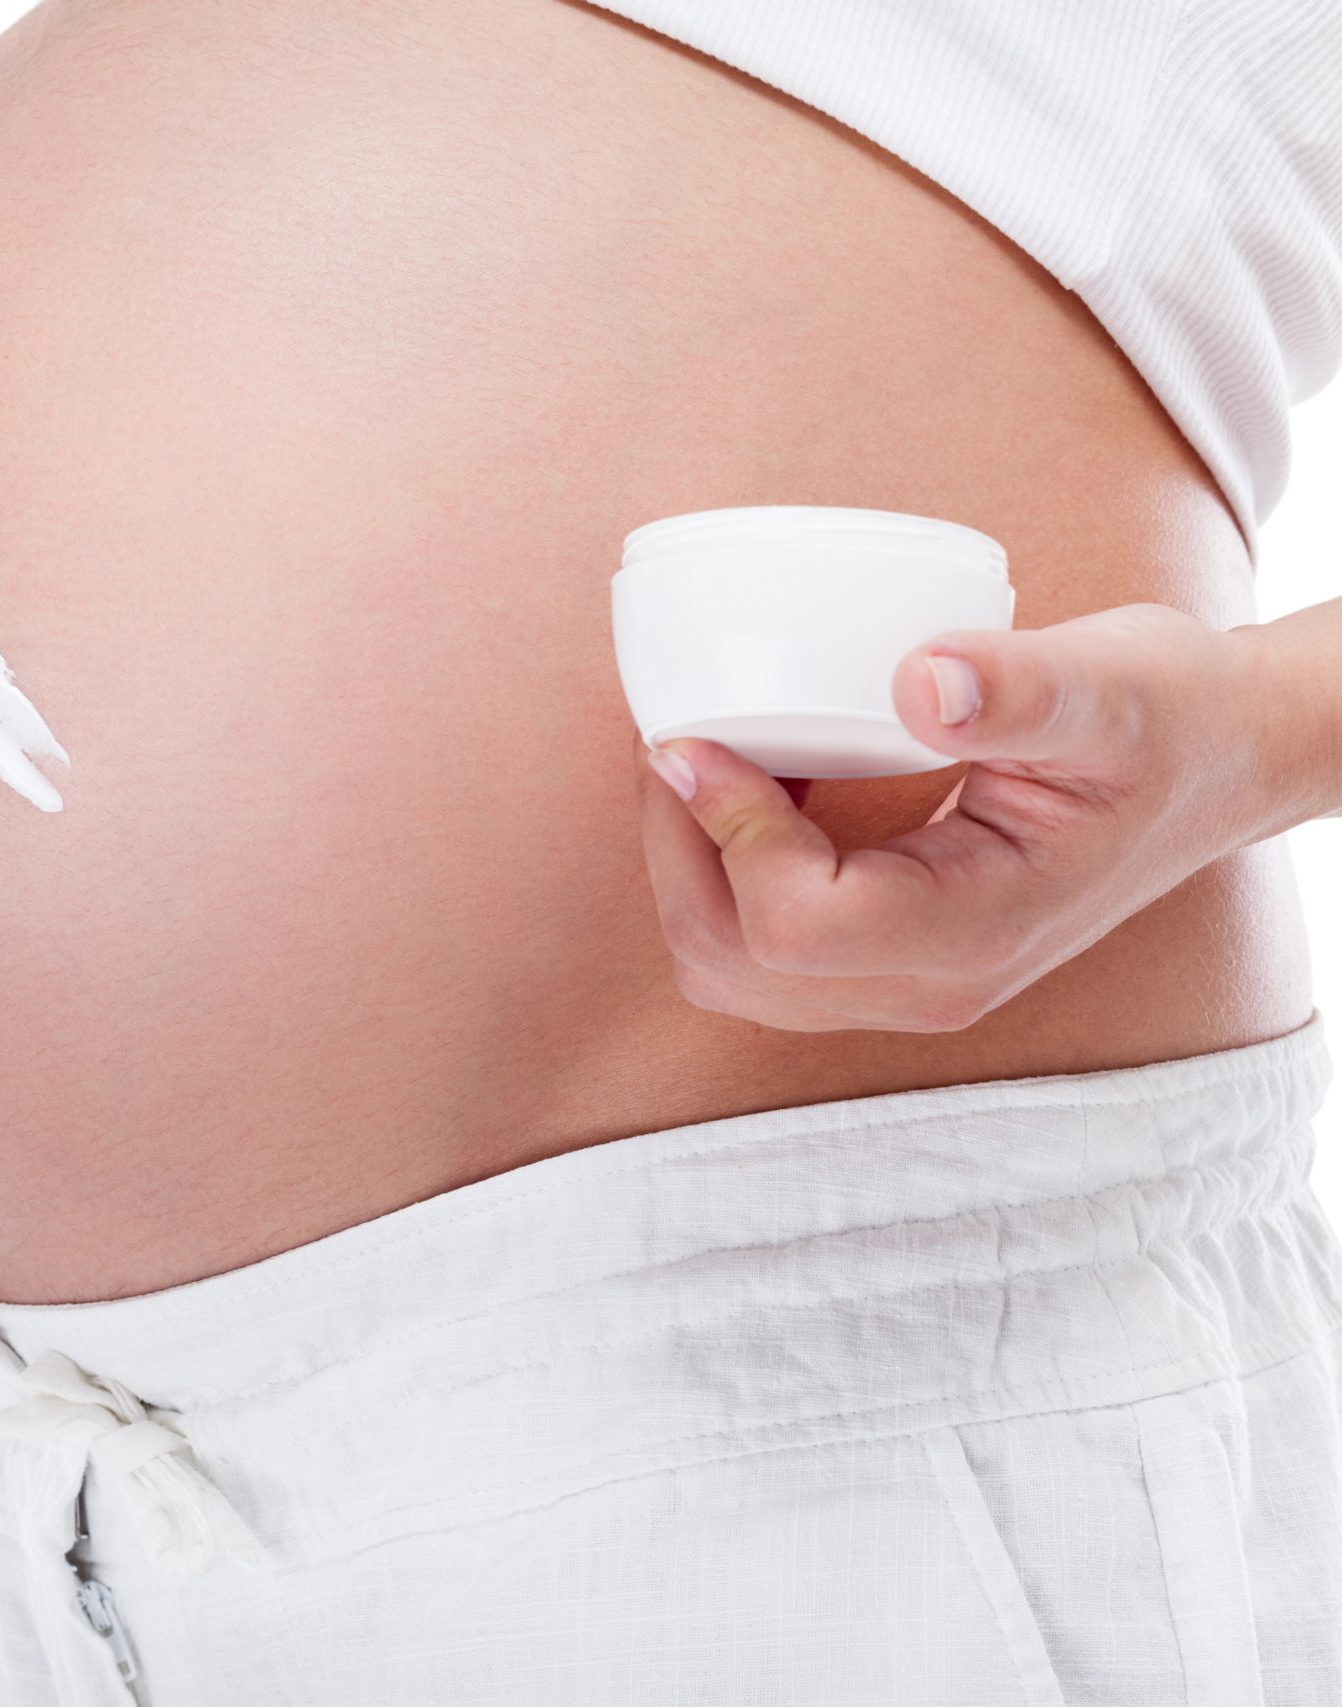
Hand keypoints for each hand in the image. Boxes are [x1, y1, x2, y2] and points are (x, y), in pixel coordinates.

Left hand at [637, 602, 1316, 1032]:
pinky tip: (749, 783)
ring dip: (689, 866)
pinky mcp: (887, 961)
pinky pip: (761, 947)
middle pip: (731, 964)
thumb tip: (921, 684)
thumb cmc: (1173, 717)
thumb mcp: (1114, 682)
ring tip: (702, 757)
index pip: (792, 926)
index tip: (697, 735)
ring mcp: (906, 985)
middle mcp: (931, 984)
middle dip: (675, 850)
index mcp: (976, 930)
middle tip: (672, 735)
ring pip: (730, 970)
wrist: (1220, 759)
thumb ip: (1020, 686)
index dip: (723, 831)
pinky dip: (724, 873)